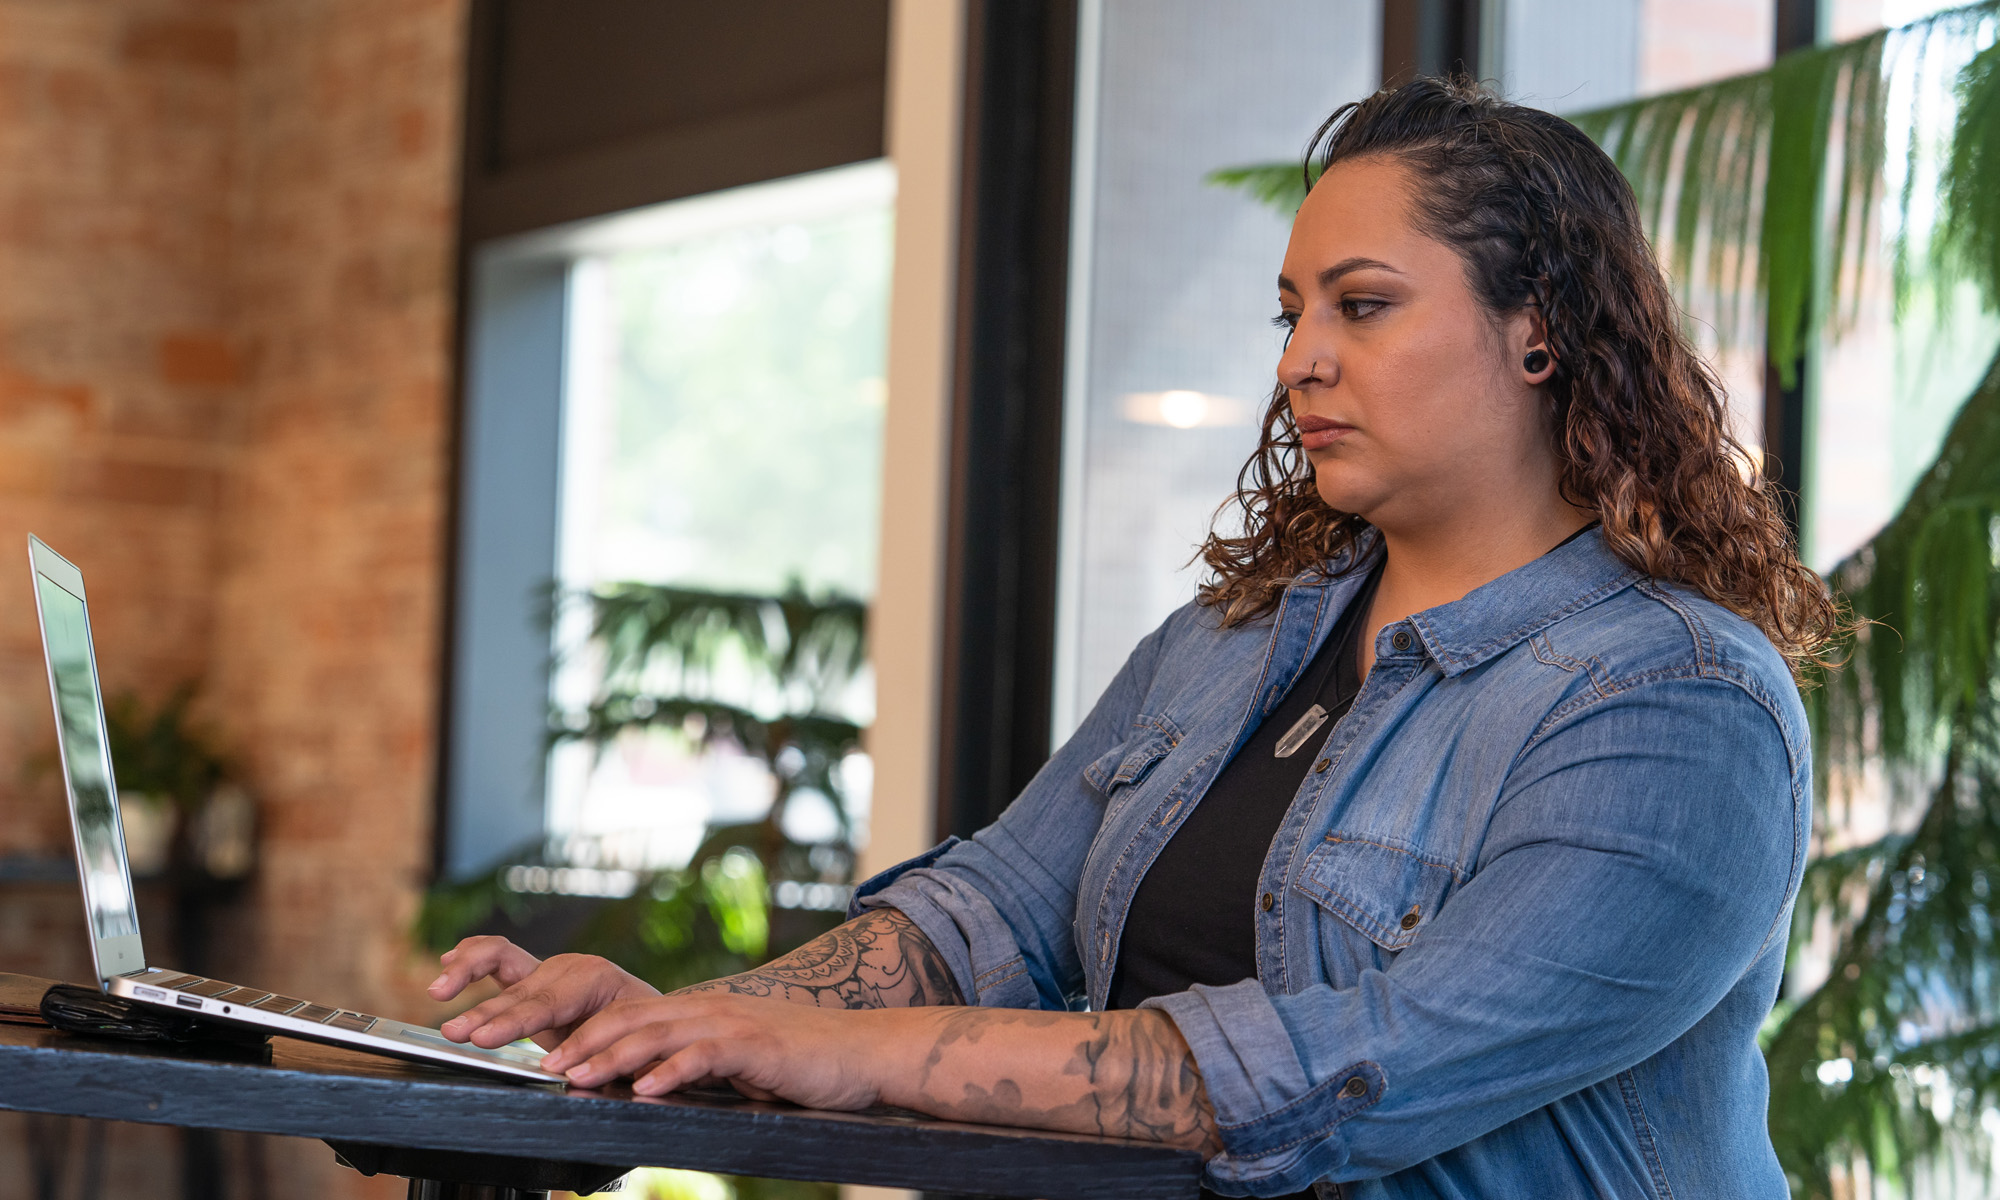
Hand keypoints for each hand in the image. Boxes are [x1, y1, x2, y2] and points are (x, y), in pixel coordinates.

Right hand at [429, 936, 660, 1050]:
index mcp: (598, 981)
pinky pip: (498, 956)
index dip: (516, 1022)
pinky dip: (472, 957)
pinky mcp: (532, 975)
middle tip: (456, 1033)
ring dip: (467, 978)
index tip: (486, 1040)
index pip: (549, 1003)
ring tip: (437, 993)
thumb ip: (602, 1054)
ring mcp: (549, 968)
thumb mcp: (631, 1048)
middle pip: (520, 991)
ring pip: (502, 965)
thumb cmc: (642, 1036)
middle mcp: (570, 968)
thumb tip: (573, 1071)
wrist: (651, 1018)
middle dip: (486, 1013)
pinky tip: (448, 961)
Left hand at [540, 992, 897, 1108]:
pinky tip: (647, 1088)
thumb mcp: (738, 1060)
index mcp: (701, 1011)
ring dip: (614, 1056)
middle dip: (584, 1043)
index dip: (587, 1036)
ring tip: (579, 1076)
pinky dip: (673, 1070)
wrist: (862, 1050)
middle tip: (546, 1067)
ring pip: (659, 1033)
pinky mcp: (756, 1044)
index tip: (549, 1059)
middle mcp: (710, 1008)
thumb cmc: (802, 1061)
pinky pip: (706, 1055)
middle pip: (632, 1018)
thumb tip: (651, 1085)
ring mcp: (732, 1022)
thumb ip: (697, 1065)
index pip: (631, 1017)